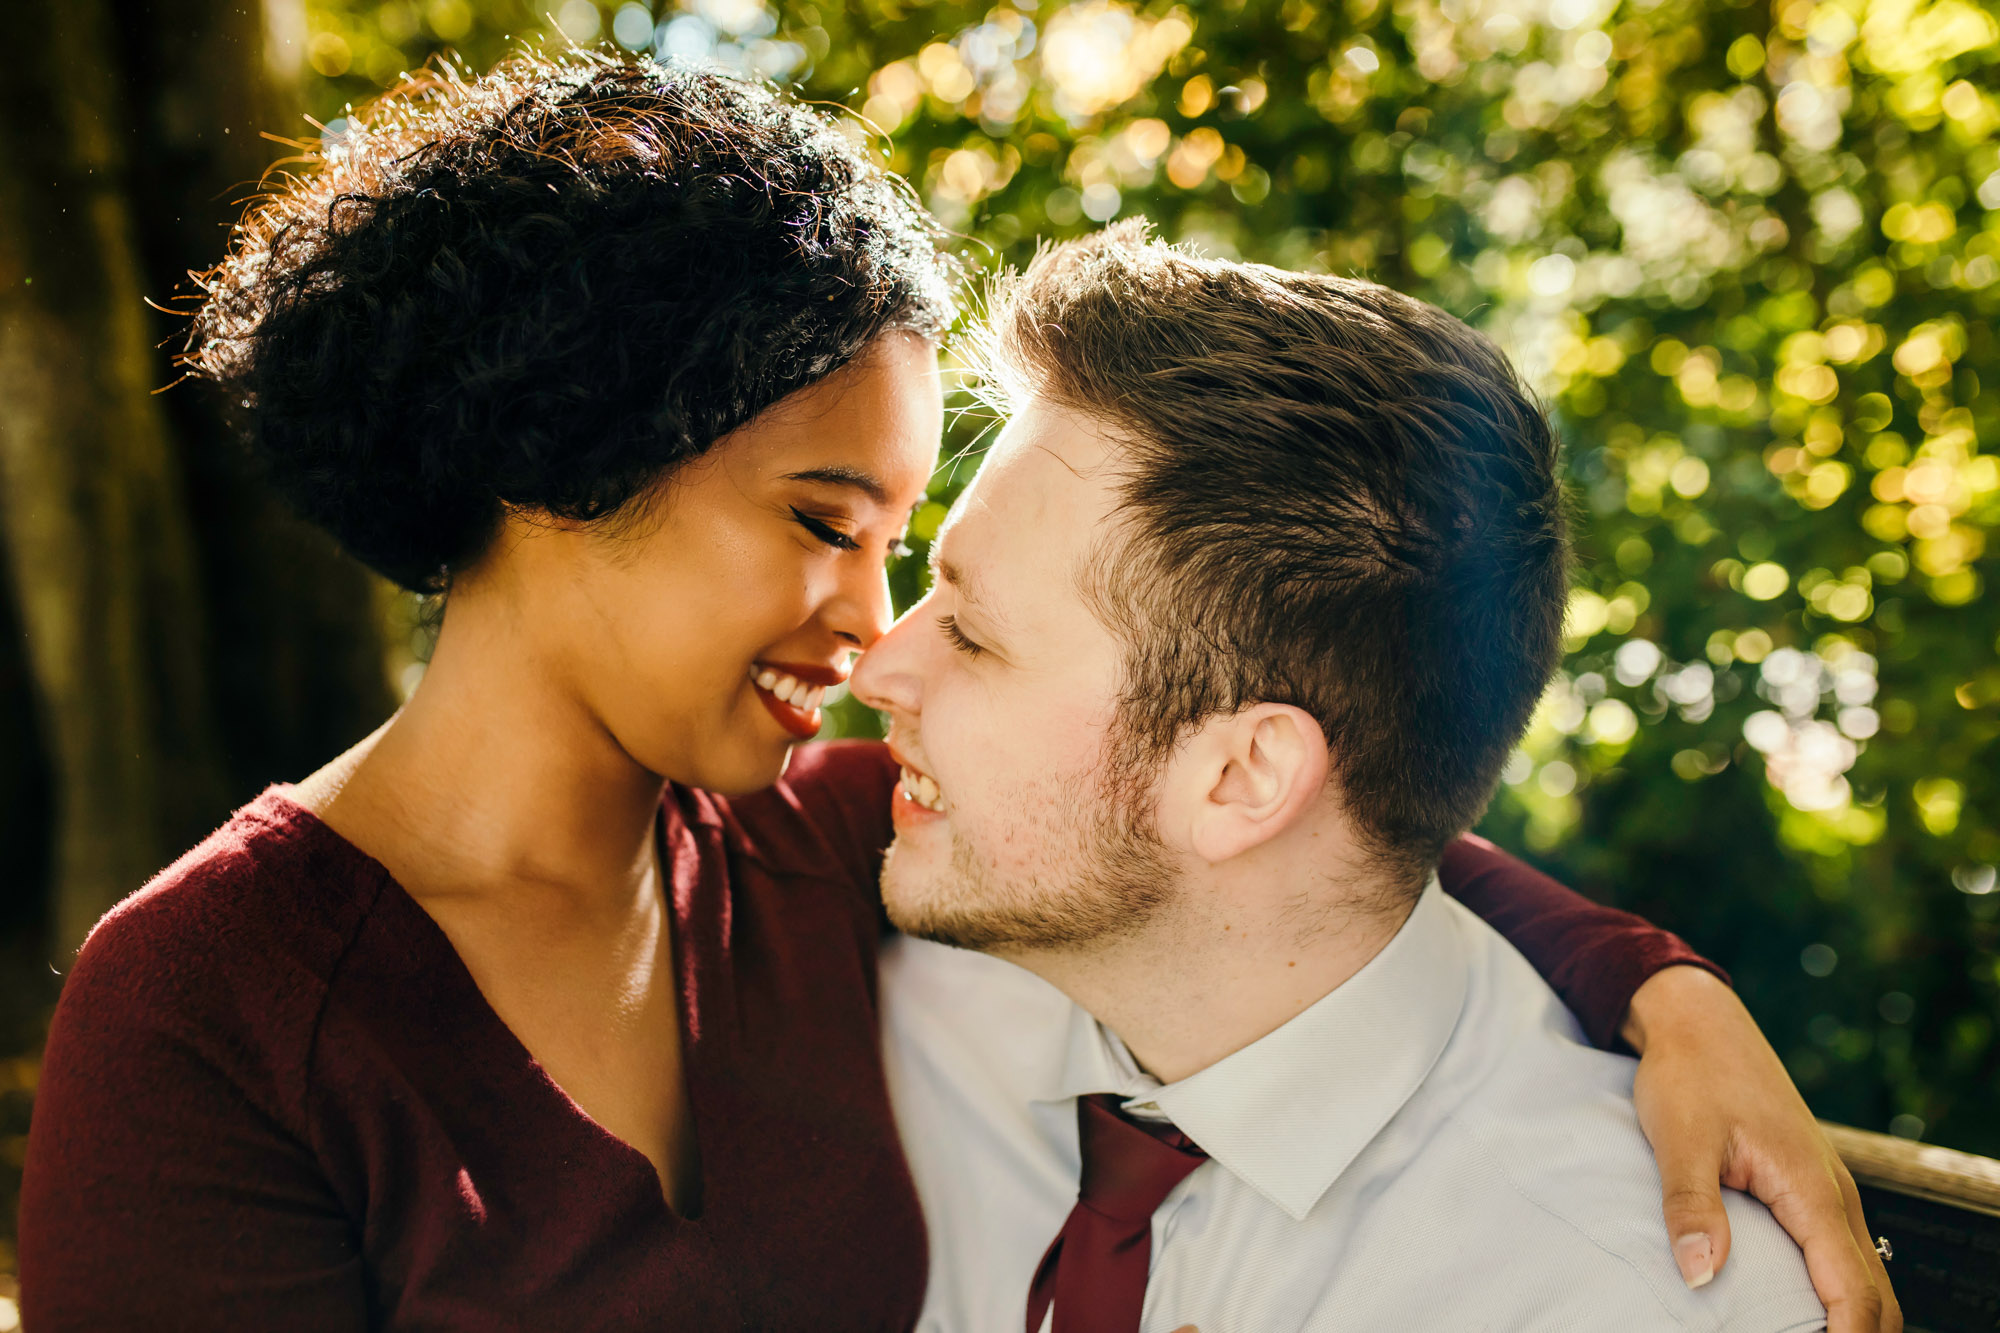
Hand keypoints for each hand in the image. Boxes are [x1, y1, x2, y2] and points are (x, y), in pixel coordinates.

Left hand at [1623, 965, 1899, 1332]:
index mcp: (1812, 1191)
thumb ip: (1691, 1207)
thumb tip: (1700, 1276)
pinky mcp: (1809, 1185)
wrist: (1699, 1023)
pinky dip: (1835, 1291)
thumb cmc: (1690, 1075)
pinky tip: (1801, 1310)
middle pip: (1874, 1297)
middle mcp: (1834, 1197)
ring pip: (1861, 1275)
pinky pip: (1840, 1253)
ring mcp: (1827, 1191)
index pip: (1853, 1294)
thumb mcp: (1681, 1140)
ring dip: (1848, 1318)